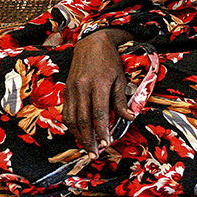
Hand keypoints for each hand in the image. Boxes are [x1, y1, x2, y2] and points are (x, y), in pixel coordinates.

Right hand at [62, 28, 134, 157]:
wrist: (92, 42)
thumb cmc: (110, 60)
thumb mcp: (120, 78)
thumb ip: (122, 100)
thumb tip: (129, 118)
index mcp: (98, 84)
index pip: (99, 113)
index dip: (102, 130)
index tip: (106, 144)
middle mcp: (82, 87)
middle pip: (83, 120)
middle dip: (89, 139)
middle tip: (95, 154)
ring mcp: (72, 88)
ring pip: (71, 118)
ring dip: (78, 136)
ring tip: (87, 147)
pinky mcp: (66, 89)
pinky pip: (66, 112)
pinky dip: (71, 125)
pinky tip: (79, 133)